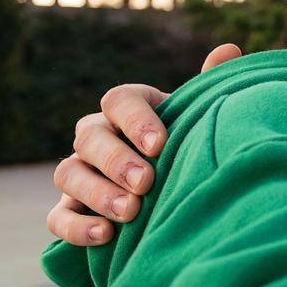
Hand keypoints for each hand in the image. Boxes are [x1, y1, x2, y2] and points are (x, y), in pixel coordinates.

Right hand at [46, 43, 242, 245]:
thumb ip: (212, 85)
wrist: (181, 195)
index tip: (161, 145)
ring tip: (130, 212)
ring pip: (68, 174)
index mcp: (128, 109)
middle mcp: (97, 136)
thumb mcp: (202, 118)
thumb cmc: (192, 147)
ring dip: (97, 193)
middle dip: (117, 160)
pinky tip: (105, 237)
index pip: (119, 100)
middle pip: (90, 137)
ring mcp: (80, 173)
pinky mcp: (71, 210)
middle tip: (146, 183)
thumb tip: (229, 49)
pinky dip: (76, 227)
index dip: (136, 120)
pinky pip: (57, 218)